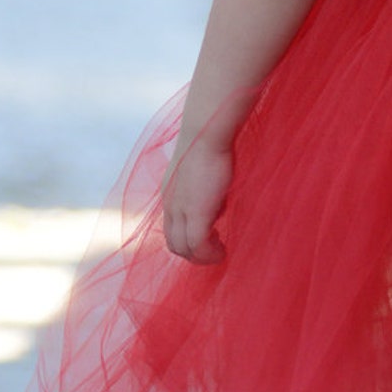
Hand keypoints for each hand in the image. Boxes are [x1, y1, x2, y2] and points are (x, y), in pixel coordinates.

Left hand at [164, 138, 232, 263]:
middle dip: (194, 253)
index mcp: (170, 195)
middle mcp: (170, 206)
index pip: (171, 229)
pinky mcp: (196, 213)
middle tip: (215, 248)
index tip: (209, 237)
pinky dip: (210, 254)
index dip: (188, 239)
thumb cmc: (209, 144)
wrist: (205, 134)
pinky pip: (199, 245)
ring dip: (202, 257)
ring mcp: (181, 211)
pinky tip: (222, 251)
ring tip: (219, 253)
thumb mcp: (202, 172)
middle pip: (174, 244)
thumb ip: (205, 191)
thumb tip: (216, 207)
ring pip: (183, 249)